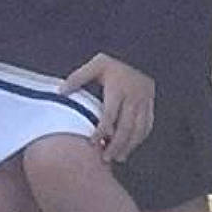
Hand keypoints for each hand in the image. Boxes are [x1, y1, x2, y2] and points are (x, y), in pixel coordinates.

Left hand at [61, 53, 154, 167]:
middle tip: (106, 158)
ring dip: (128, 146)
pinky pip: (147, 126)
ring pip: (138, 130)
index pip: (110, 115)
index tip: (92, 142)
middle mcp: (133, 96)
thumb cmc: (114, 63)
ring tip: (118, 157)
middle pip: (126, 127)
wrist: (139, 54)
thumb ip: (77, 78)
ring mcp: (144, 101)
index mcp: (118, 88)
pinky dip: (139, 139)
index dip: (101, 130)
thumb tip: (61, 91)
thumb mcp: (96, 65)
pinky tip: (130, 147)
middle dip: (116, 145)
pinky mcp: (150, 105)